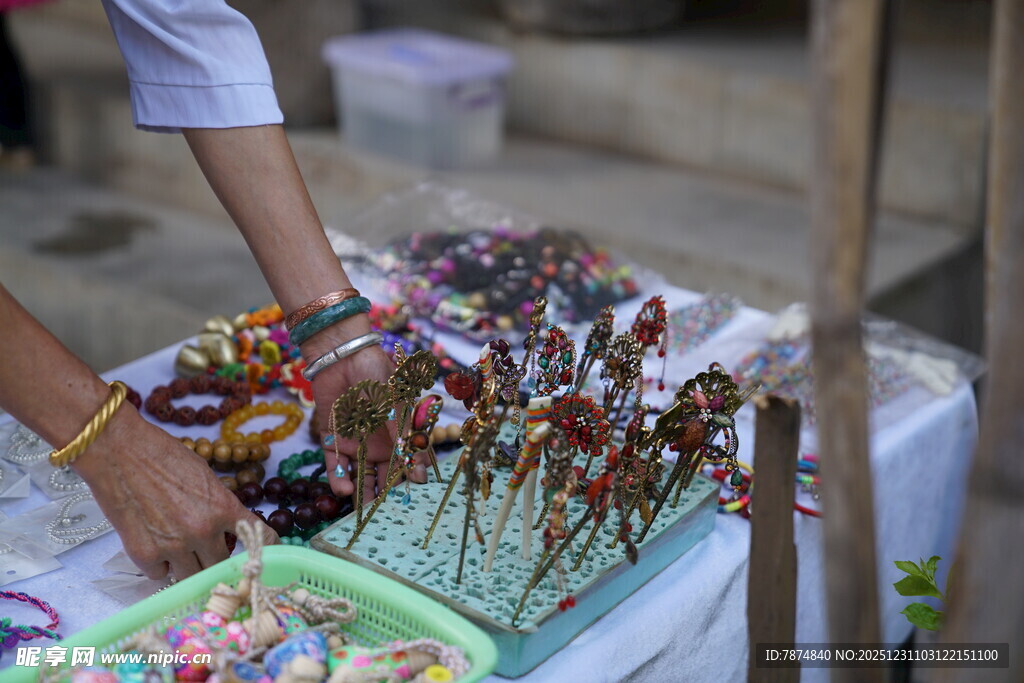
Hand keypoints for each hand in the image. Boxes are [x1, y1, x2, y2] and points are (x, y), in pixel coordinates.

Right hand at [75, 409, 276, 579]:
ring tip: (178, 550)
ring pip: (192, 577)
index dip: (265, 547)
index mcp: (223, 507)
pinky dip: (160, 567)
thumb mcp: (204, 475)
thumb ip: (218, 504)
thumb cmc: (161, 455)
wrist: (118, 450)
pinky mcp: (144, 555)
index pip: (257, 536)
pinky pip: (161, 575)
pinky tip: (155, 548)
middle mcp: (203, 531)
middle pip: (220, 565)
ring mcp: (173, 546)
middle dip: (216, 560)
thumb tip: (225, 525)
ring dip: (188, 567)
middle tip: (207, 551)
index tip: (266, 552)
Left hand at [304, 316, 427, 502]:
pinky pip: (334, 466)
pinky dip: (338, 480)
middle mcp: (378, 443)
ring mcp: (354, 443)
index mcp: (398, 435)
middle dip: (384, 495)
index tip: (414, 493)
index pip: (406, 463)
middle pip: (383, 476)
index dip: (410, 478)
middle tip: (385, 514)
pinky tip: (344, 492)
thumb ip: (404, 439)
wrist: (344, 356)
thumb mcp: (397, 407)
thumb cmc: (378, 376)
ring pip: (359, 477)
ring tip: (361, 511)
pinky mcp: (330, 440)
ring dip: (360, 494)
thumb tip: (418, 473)